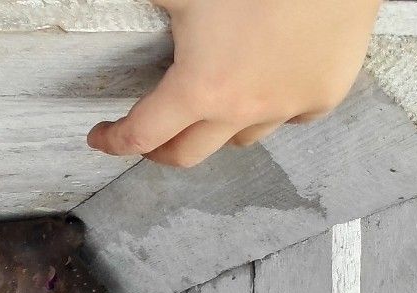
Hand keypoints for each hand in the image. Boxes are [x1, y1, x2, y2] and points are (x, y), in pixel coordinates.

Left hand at [89, 0, 383, 167]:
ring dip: (215, 130)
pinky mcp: (325, 93)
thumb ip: (141, 7)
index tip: (101, 137)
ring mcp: (289, 106)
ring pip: (240, 138)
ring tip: (208, 108)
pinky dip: (270, 110)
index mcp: (200, 88)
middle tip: (149, 138)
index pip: (141, 136)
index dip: (113, 140)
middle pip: (187, 154)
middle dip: (159, 150)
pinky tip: (264, 88)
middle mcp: (244, 110)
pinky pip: (288, 117)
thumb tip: (90, 8)